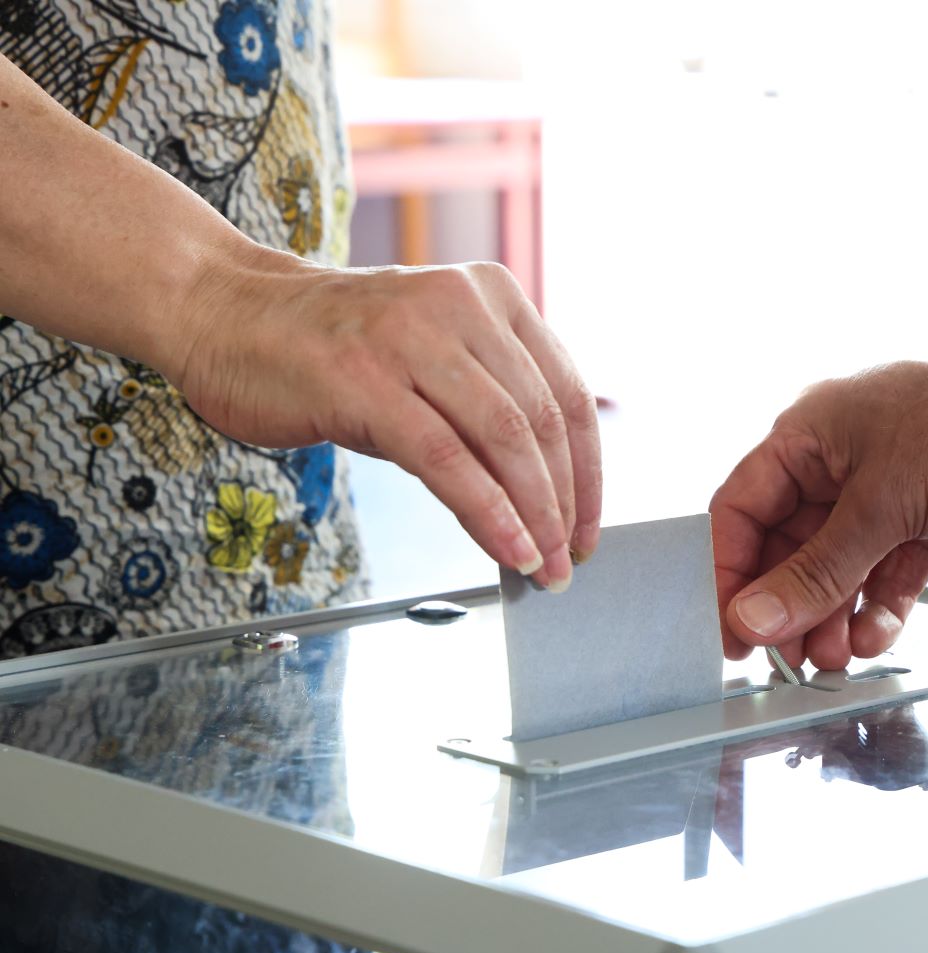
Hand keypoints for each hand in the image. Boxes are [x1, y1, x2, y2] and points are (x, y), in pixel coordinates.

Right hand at [169, 247, 599, 590]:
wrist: (221, 308)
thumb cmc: (328, 346)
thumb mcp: (428, 357)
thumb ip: (483, 405)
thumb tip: (539, 497)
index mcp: (491, 294)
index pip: (566, 393)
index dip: (588, 471)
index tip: (587, 526)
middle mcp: (459, 305)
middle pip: (541, 421)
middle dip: (564, 504)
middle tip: (567, 559)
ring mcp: (410, 338)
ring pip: (502, 438)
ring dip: (533, 516)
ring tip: (542, 565)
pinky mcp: (364, 379)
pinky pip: (446, 459)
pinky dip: (487, 513)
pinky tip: (506, 548)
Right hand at [709, 331, 927, 668]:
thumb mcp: (882, 504)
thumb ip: (816, 571)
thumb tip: (755, 616)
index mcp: (810, 435)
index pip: (741, 510)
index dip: (729, 571)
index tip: (728, 628)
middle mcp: (841, 465)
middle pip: (788, 549)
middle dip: (788, 605)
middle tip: (788, 656)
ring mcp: (886, 496)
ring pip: (837, 571)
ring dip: (832, 616)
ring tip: (835, 656)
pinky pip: (885, 577)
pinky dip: (879, 609)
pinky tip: (877, 633)